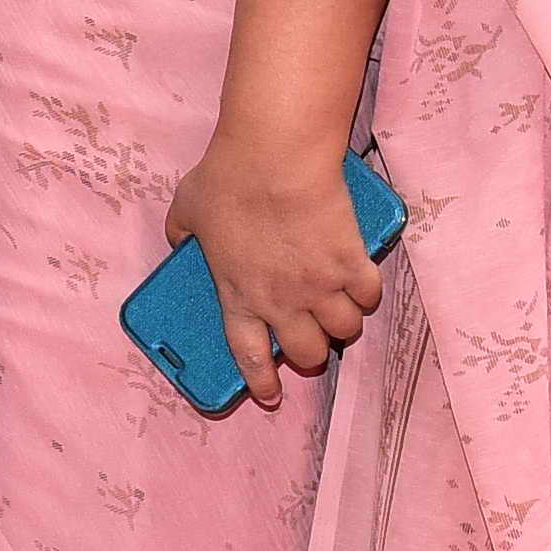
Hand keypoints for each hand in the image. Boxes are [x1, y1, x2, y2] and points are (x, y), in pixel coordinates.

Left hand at [161, 133, 385, 414]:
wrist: (274, 155)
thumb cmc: (227, 179)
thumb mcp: (186, 210)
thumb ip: (181, 234)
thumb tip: (180, 239)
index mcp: (239, 295)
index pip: (250, 357)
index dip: (261, 382)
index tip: (271, 394)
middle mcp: (282, 302)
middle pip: (308, 353)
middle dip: (311, 353)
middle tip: (312, 336)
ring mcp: (320, 285)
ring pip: (345, 330)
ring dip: (342, 324)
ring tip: (339, 309)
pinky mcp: (352, 262)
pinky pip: (370, 294)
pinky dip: (366, 293)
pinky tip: (360, 283)